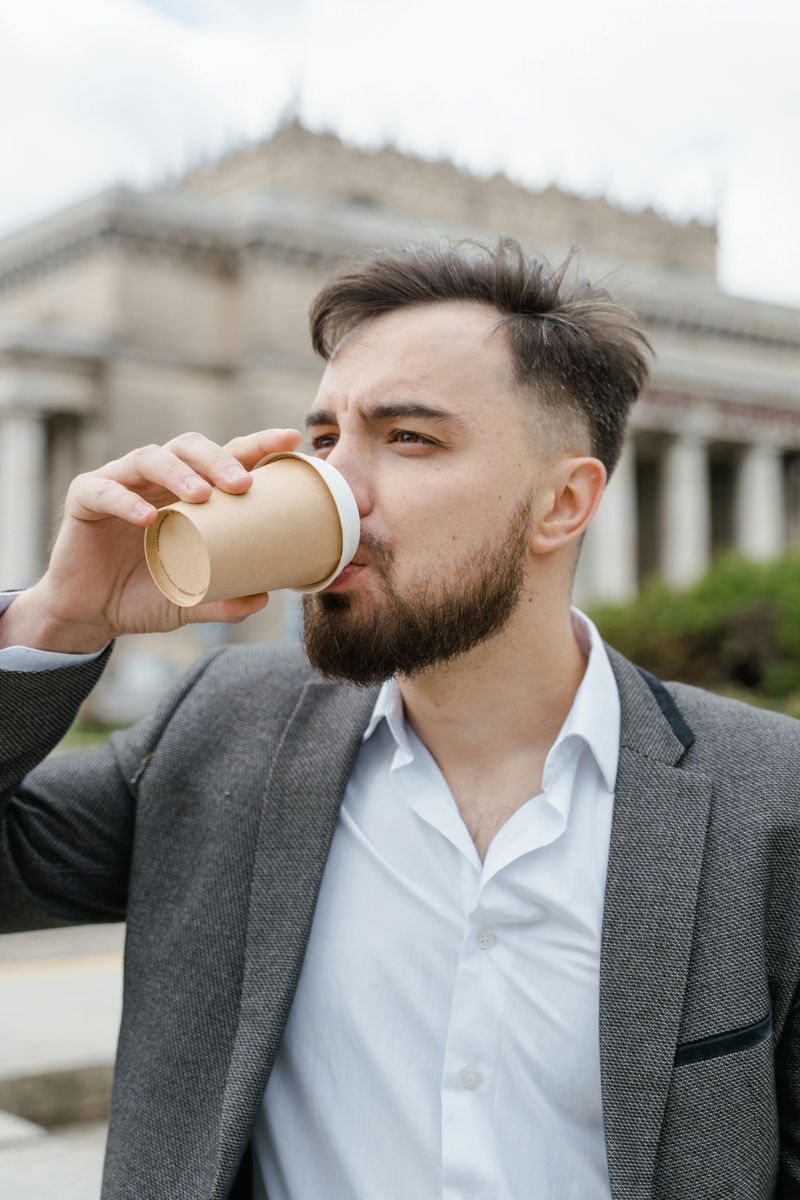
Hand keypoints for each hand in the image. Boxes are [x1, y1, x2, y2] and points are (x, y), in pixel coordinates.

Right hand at [10, 428, 303, 651]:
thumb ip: (222, 601)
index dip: (256, 444)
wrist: (90, 616)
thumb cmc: (144, 596)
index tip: (291, 438)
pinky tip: (148, 517)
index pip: (224, 457)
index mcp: (187, 493)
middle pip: (188, 446)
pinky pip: (105, 491)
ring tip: (202, 495)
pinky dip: (126, 500)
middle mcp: (155, 479)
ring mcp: (119, 483)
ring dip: (179, 472)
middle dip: (218, 458)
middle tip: (242, 485)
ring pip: (149, 457)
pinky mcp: (84, 499)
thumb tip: (263, 599)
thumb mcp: (189, 602)